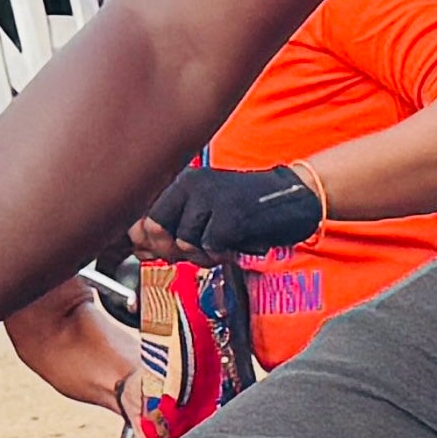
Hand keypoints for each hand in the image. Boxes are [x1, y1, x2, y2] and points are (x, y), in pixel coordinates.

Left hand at [142, 161, 323, 263]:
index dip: (144, 240)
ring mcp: (212, 197)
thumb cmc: (251, 211)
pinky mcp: (232, 213)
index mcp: (184, 182)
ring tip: (221, 246)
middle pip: (155, 228)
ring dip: (202, 255)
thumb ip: (172, 227)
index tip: (155, 250)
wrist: (297, 198)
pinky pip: (211, 247)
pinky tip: (235, 245)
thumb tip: (139, 247)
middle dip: (170, 250)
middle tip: (195, 251)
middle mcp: (193, 184)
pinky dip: (222, 254)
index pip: (142, 214)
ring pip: (183, 242)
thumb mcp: (206, 214)